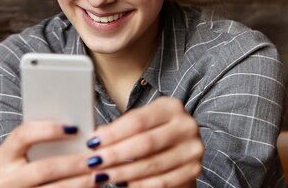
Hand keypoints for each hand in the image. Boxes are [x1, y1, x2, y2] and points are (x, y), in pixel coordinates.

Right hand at [0, 121, 93, 187]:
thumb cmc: (30, 166)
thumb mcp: (28, 153)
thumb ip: (45, 141)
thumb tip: (80, 127)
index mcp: (4, 156)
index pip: (22, 135)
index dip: (48, 130)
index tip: (74, 128)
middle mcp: (6, 179)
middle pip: (44, 168)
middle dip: (73, 163)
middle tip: (95, 157)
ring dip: (81, 182)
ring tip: (101, 174)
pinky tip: (93, 184)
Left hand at [84, 97, 203, 186]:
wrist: (181, 146)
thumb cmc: (155, 131)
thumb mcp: (141, 122)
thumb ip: (121, 128)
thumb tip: (96, 138)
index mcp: (171, 107)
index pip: (138, 121)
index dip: (113, 133)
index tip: (92, 143)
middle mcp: (186, 125)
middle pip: (145, 143)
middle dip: (115, 155)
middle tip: (93, 163)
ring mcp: (193, 149)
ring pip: (152, 165)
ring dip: (123, 173)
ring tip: (102, 176)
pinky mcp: (194, 170)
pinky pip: (163, 181)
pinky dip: (140, 185)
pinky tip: (124, 185)